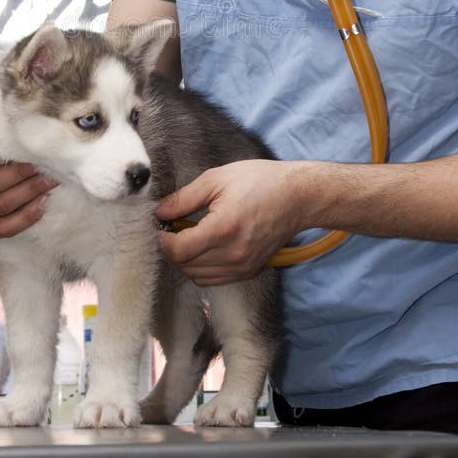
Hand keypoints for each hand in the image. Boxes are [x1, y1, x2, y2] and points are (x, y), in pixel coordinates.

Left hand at [155, 160, 303, 284]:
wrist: (299, 197)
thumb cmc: (260, 181)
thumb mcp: (217, 179)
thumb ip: (184, 198)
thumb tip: (159, 212)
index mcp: (223, 229)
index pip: (178, 250)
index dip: (162, 240)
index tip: (160, 225)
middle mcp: (233, 254)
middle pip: (185, 266)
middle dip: (170, 249)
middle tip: (170, 228)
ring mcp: (243, 266)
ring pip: (197, 277)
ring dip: (184, 261)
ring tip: (186, 236)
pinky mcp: (249, 270)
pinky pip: (214, 279)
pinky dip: (201, 268)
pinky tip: (202, 246)